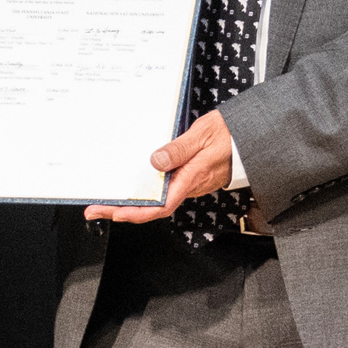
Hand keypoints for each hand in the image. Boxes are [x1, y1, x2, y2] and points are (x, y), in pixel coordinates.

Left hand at [84, 110, 235, 223]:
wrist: (251, 138)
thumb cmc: (231, 135)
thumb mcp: (203, 134)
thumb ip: (179, 149)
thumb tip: (156, 161)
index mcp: (192, 178)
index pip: (161, 205)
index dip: (136, 212)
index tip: (114, 213)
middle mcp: (189, 185)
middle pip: (153, 206)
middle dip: (122, 210)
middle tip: (96, 209)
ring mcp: (188, 183)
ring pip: (156, 199)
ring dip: (131, 201)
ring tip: (106, 200)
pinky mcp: (188, 178)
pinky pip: (163, 190)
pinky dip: (144, 192)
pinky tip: (132, 188)